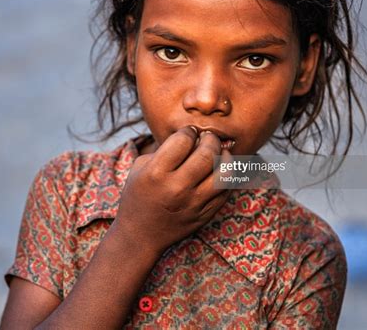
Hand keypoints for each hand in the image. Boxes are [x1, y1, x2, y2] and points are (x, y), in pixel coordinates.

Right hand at [113, 126, 232, 255]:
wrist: (139, 234)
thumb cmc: (139, 193)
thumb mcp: (142, 166)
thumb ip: (165, 148)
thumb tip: (194, 134)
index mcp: (156, 173)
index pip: (183, 140)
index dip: (188, 131)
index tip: (188, 133)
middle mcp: (177, 188)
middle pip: (207, 153)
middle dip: (210, 139)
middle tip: (207, 138)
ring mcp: (194, 204)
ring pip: (225, 173)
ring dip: (225, 157)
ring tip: (218, 154)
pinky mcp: (206, 215)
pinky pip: (227, 190)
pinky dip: (226, 175)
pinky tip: (217, 171)